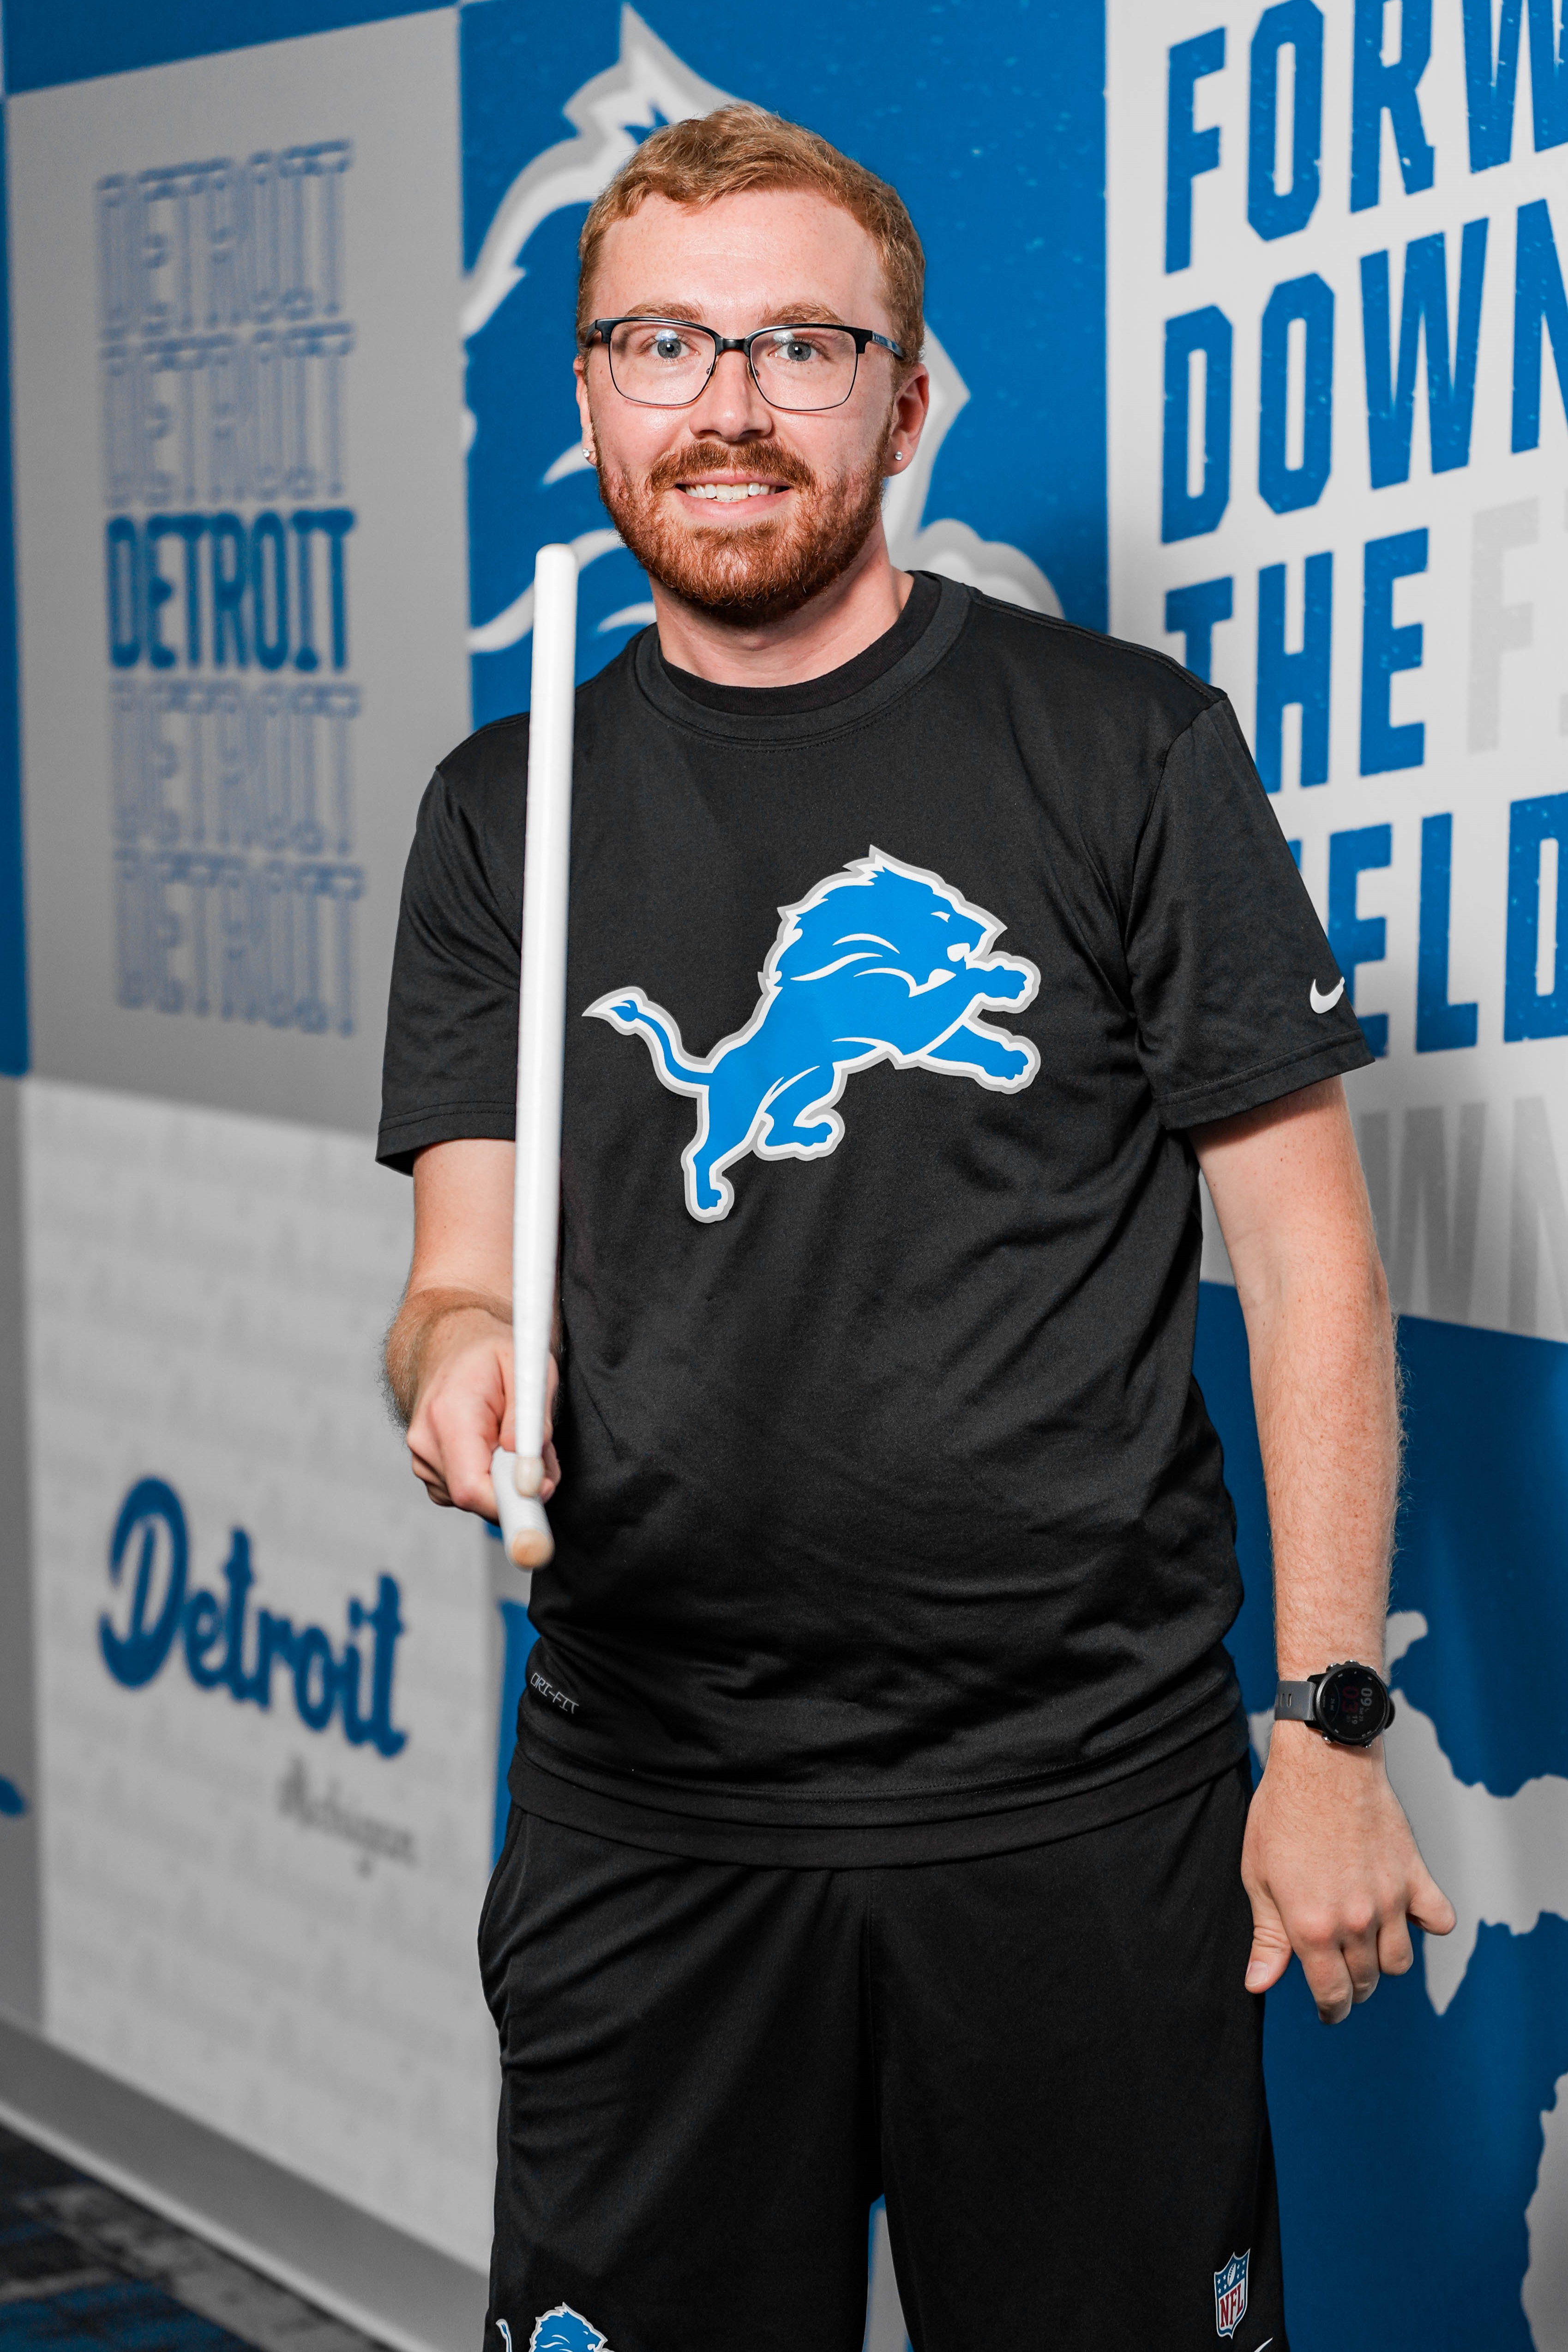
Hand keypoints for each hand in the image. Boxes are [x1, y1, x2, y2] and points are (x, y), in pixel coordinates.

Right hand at [404, 1302, 560, 1522]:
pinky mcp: (430, 1472)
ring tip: (515, 1438)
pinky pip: (471, 1493)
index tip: (539, 1505)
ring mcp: (423, 1461)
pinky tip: (495, 1447)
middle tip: (542, 1455)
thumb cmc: (492, 1354)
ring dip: (509, 1480)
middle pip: (477, 1498)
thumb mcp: (526, 1369)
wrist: (450, 1343)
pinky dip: (492, 1479)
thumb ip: (531, 1422)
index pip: (470, 1487)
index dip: (509, 1506)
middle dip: (519, 1487)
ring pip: (478, 1498)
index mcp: (448, 1415)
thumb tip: (530, 1476)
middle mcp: (426, 1443)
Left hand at [1241, 1727, 1455, 2022]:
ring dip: (1383, 1960)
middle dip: (1351, 1985)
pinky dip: (1428, 1923)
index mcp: (1312, 1927)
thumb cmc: (1282, 1814)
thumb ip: (1267, 1937)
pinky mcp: (1415, 1875)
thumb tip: (1259, 1984)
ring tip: (1365, 1942)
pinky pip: (1439, 1920)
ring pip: (1400, 1960)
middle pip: (1365, 1981)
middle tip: (1339, 1969)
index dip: (1330, 2010)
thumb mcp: (1258, 1877)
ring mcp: (1390, 1899)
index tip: (1329, 2010)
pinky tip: (1406, 1912)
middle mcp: (1355, 1921)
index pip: (1332, 1995)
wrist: (1322, 1762)